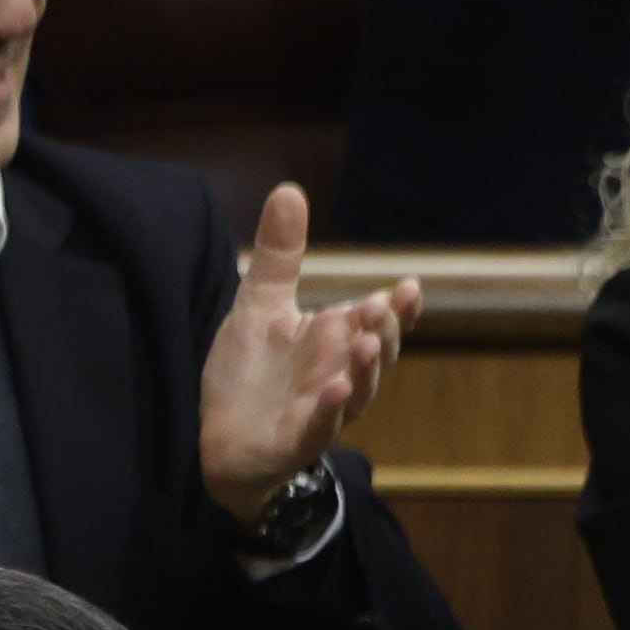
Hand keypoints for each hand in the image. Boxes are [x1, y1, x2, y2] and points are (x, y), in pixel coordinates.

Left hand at [198, 184, 423, 527]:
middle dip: (383, 331)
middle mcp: (340, 375)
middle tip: (381, 306)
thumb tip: (291, 189)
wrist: (220, 438)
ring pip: (358, 390)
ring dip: (366, 368)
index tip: (409, 285)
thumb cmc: (250, 375)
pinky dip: (331, 408)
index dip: (398, 308)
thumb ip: (280, 254)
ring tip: (367, 341)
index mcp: (335, 341)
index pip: (377, 321)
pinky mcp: (299, 440)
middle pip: (376, 353)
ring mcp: (324, 411)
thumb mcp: (260, 303)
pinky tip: (338, 389)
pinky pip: (322, 425)